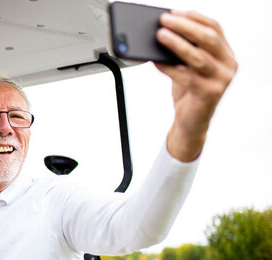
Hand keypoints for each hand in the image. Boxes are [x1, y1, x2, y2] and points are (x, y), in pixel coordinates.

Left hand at [156, 10, 237, 160]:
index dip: (194, 17)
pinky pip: (185, 77)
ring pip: (198, 57)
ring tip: (160, 36)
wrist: (191, 121)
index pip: (215, 28)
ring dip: (177, 44)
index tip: (174, 12)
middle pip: (208, 39)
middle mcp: (228, 65)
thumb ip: (183, 50)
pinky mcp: (209, 94)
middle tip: (164, 20)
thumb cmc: (189, 91)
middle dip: (185, 26)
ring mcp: (221, 80)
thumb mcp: (188, 66)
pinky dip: (169, 67)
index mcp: (226, 54)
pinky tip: (156, 61)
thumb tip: (162, 31)